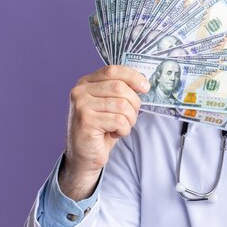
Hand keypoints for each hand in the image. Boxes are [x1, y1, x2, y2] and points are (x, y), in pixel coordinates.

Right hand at [58, 65, 149, 199]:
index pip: (113, 70)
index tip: (145, 87)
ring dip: (129, 119)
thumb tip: (143, 83)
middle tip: (130, 116)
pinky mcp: (86, 121)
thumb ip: (120, 91)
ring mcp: (81, 106)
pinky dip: (123, 129)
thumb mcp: (109, 105)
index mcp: (86, 83)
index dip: (133, 76)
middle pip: (120, 88)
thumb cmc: (101, 129)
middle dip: (134, 103)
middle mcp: (80, 91)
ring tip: (121, 126)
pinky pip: (118, 120)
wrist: (84, 156)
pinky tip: (115, 133)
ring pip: (122, 105)